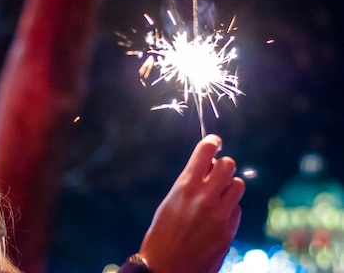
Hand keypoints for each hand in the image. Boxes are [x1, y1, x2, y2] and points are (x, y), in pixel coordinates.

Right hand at [138, 134, 244, 272]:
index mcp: (185, 187)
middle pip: (228, 165)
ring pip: (238, 185)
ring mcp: (220, 215)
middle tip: (215, 172)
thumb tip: (206, 168)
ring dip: (229, 185)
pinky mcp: (229, 231)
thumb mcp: (170, 202)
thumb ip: (189, 184)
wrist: (165, 268)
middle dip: (222, 165)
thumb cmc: (161, 234)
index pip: (206, 152)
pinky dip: (230, 208)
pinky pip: (237, 209)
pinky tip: (217, 217)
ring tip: (218, 194)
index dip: (212, 142)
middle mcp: (205, 197)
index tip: (214, 140)